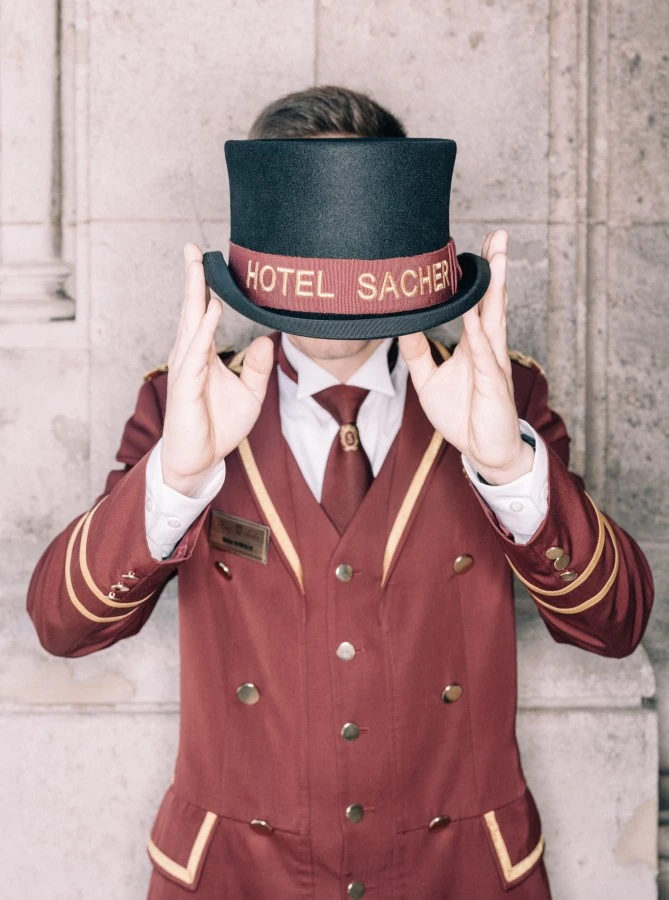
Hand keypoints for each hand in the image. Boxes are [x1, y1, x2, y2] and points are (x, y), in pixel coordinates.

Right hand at [161, 242, 273, 495]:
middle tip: (191, 247)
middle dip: (192, 278)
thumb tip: (265, 339)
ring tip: (198, 266)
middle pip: (191, 310)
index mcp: (203, 354)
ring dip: (195, 294)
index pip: (202, 313)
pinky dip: (205, 330)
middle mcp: (190, 356)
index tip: (205, 257)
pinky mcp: (187, 386)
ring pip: (191, 324)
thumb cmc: (219, 426)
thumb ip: (257, 367)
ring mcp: (186, 369)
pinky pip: (197, 353)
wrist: (201, 459)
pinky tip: (211, 310)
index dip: (203, 285)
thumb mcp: (250, 394)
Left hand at [399, 229, 533, 484]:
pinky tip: (477, 315)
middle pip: (492, 301)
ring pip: (495, 319)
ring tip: (498, 258)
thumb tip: (401, 326)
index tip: (468, 247)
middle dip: (496, 268)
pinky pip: (486, 356)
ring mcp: (492, 364)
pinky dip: (481, 335)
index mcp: (474, 345)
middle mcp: (487, 348)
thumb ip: (417, 354)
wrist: (483, 451)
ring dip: (497, 289)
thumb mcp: (429, 382)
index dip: (474, 277)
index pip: (475, 304)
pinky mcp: (493, 385)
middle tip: (499, 235)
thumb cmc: (462, 415)